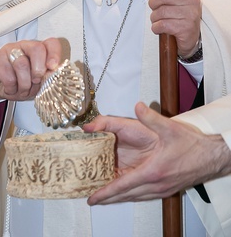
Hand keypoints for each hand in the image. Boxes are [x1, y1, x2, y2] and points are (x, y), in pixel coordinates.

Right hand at [0, 38, 60, 101]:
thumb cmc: (16, 82)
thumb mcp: (34, 83)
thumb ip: (44, 78)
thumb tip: (53, 75)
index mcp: (36, 50)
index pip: (50, 43)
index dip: (54, 54)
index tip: (52, 68)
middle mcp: (23, 47)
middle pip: (37, 48)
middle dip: (39, 70)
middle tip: (36, 81)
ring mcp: (9, 51)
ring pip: (22, 64)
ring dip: (24, 84)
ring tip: (22, 90)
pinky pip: (9, 76)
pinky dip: (12, 89)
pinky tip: (10, 89)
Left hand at [84, 102, 230, 204]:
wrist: (212, 156)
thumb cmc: (193, 145)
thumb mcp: (169, 128)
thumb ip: (151, 118)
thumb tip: (138, 107)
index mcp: (153, 172)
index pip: (123, 186)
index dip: (106, 192)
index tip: (93, 198)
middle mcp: (156, 184)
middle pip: (126, 196)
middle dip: (108, 198)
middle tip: (92, 199)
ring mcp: (162, 189)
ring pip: (135, 197)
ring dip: (119, 198)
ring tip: (105, 197)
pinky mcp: (166, 188)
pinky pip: (144, 195)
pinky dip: (132, 195)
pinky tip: (128, 191)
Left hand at [144, 0, 200, 57]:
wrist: (188, 37)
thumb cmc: (177, 14)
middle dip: (153, 3)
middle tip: (157, 8)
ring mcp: (191, 14)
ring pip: (160, 11)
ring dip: (155, 17)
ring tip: (161, 19)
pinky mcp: (186, 28)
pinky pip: (162, 24)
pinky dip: (157, 27)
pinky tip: (163, 28)